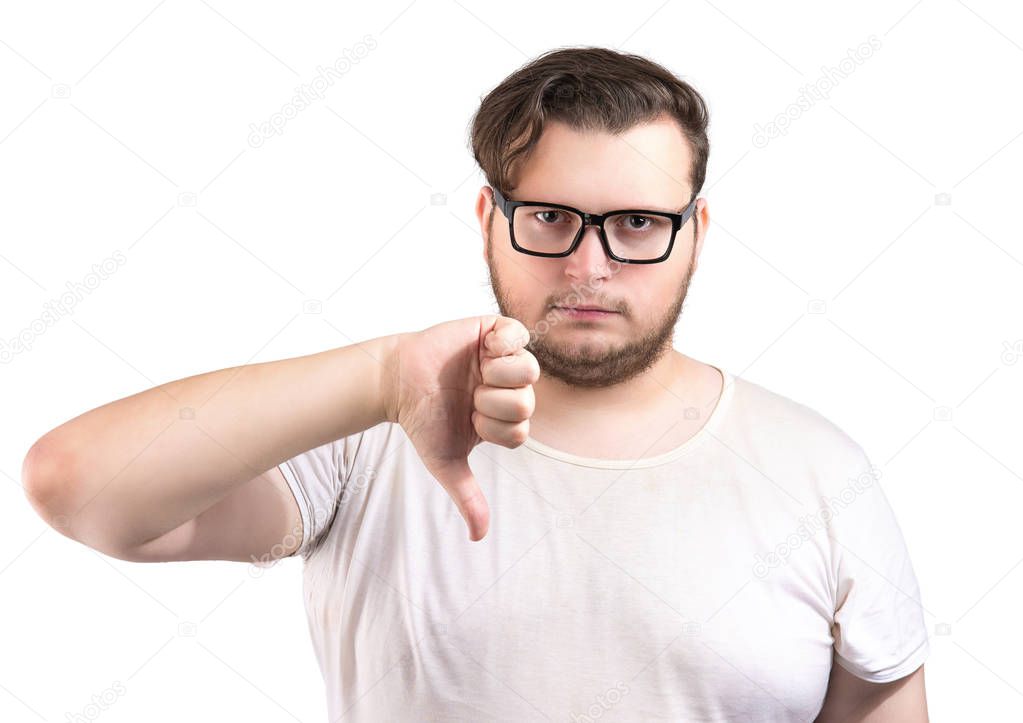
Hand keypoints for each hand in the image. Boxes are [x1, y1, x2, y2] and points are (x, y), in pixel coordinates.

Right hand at [386, 315, 539, 540]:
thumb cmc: (423, 420)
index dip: (491, 427)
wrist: (397, 381)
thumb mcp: (445, 461)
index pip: (520, 429)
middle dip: (491, 403)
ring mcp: (504, 359)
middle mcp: (510, 388)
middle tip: (469, 396)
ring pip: (529, 370)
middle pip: (526, 402)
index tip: (468, 419)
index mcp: (505, 418)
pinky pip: (518, 333)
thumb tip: (479, 538)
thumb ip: (467, 496)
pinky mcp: (494, 331)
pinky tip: (483, 349)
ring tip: (476, 372)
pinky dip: (502, 343)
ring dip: (497, 375)